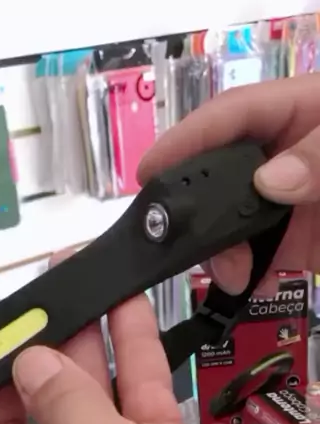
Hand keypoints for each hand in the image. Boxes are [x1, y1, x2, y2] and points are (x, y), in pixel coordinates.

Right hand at [139, 74, 319, 292]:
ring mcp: (287, 202)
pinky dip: (246, 277)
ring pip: (230, 224)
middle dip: (197, 211)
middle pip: (220, 176)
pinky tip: (247, 286)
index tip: (147, 171)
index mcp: (300, 112)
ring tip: (232, 274)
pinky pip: (256, 259)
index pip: (232, 115)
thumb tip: (268, 180)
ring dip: (221, 253)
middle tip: (175, 241)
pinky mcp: (294, 243)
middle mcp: (284, 156)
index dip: (187, 139)